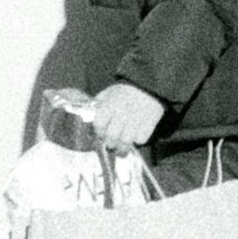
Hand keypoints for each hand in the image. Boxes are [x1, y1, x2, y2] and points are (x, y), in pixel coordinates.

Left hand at [44, 78, 164, 159]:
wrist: (147, 86)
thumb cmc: (125, 91)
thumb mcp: (108, 93)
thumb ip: (99, 104)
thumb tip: (89, 116)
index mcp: (109, 105)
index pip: (99, 124)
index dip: (99, 132)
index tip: (100, 136)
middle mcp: (121, 114)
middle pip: (112, 136)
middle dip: (110, 144)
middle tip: (111, 146)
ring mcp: (135, 120)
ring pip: (126, 141)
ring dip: (122, 150)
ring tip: (121, 152)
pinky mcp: (148, 124)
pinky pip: (140, 139)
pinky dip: (138, 141)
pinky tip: (136, 139)